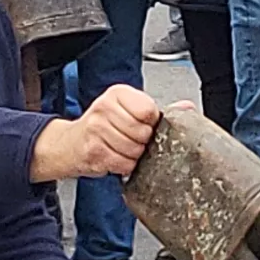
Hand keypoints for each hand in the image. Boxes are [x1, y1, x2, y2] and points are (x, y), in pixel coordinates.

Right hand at [31, 83, 159, 181]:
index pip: (147, 110)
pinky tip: (115, 157)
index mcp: (117, 93)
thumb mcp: (128, 110)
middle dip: (142, 142)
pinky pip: (123, 164)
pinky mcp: (93, 151)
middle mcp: (104, 108)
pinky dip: (124, 166)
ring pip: (133, 150)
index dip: (150, 123)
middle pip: (142, 133)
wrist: (71, 143)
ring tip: (122, 149)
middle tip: (132, 140)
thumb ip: (156, 110)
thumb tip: (187, 108)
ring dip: (133, 155)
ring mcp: (96, 129)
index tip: (143, 125)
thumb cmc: (103, 125)